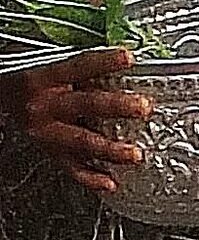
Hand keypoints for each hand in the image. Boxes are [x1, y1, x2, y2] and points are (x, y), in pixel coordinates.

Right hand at [4, 49, 146, 192]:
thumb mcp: (49, 69)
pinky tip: (110, 182)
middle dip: (117, 106)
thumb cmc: (31, 82)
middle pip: (85, 105)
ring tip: (134, 154)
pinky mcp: (50, 151)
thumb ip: (81, 71)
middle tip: (142, 107)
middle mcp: (44, 106)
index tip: (127, 57)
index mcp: (43, 79)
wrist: (1, 99)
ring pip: (82, 141)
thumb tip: (123, 65)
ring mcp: (46, 132)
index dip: (103, 62)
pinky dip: (91, 177)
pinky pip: (72, 167)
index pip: (78, 67)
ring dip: (110, 149)